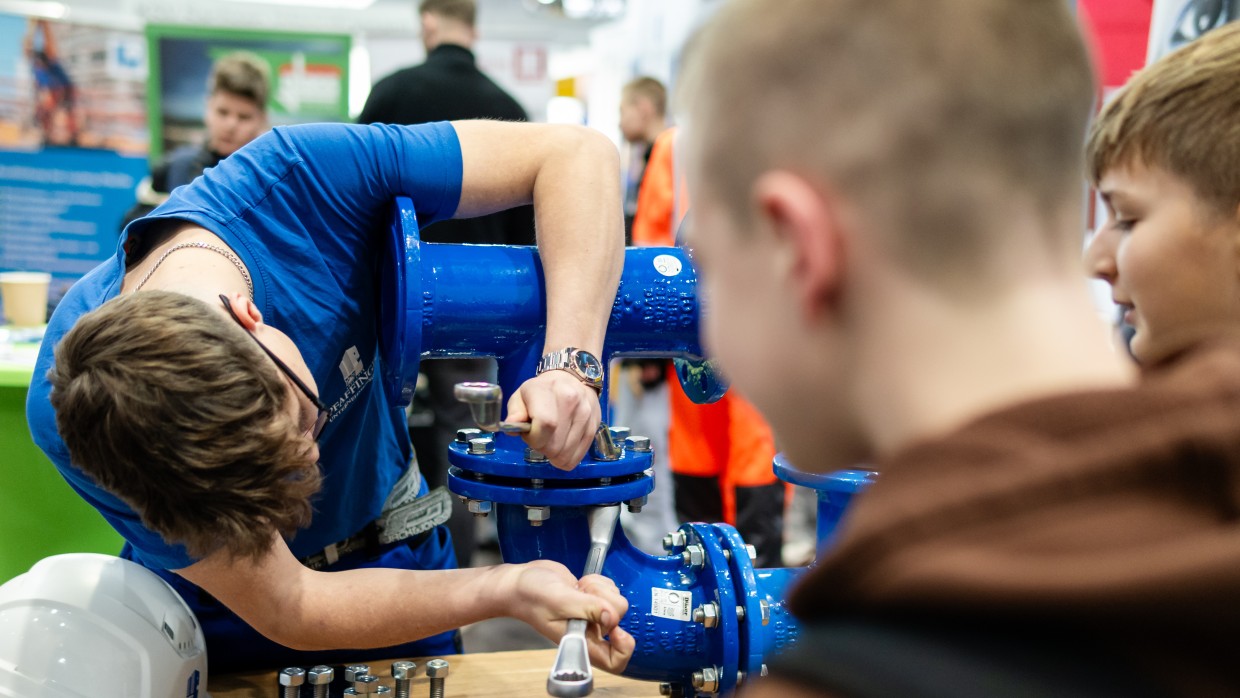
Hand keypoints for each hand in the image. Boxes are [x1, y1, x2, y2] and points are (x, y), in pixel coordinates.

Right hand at [497, 560, 633, 672]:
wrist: (522, 582)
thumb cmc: (532, 596)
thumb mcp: (559, 601)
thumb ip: (587, 609)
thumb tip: (612, 617)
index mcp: (580, 642)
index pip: (614, 661)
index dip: (622, 647)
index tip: (615, 627)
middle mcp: (589, 632)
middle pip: (620, 620)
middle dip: (605, 600)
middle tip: (584, 594)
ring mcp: (592, 615)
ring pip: (617, 601)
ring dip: (600, 589)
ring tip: (578, 589)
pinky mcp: (593, 599)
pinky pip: (611, 590)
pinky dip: (598, 582)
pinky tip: (580, 584)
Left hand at [506, 370, 600, 469]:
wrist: (571, 380)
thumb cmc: (541, 391)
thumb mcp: (521, 396)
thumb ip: (514, 413)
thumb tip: (512, 427)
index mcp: (548, 390)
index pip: (545, 425)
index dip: (534, 438)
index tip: (529, 435)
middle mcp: (571, 400)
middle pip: (555, 445)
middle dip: (542, 448)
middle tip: (540, 437)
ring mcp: (586, 414)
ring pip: (566, 454)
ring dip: (554, 454)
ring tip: (551, 439)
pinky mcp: (595, 427)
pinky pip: (577, 457)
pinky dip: (566, 458)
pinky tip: (561, 446)